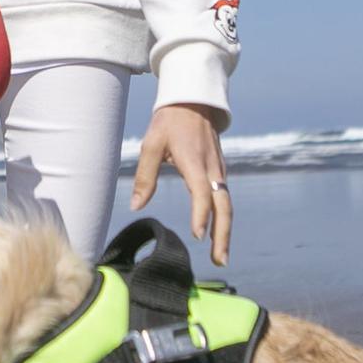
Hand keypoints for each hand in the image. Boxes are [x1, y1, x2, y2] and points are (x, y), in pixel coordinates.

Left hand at [130, 103, 231, 265]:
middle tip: (219, 261)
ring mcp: (219, 171)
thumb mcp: (151, 144)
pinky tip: (218, 234)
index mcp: (194, 161)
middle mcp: (212, 169)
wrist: (194, 101)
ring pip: (227, 205)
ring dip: (225, 231)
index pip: (201, 192)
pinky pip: (225, 199)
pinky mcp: (220, 173)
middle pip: (224, 207)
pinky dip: (224, 219)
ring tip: (220, 256)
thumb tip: (135, 206)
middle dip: (223, 235)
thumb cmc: (169, 122)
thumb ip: (145, 176)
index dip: (201, 214)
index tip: (198, 236)